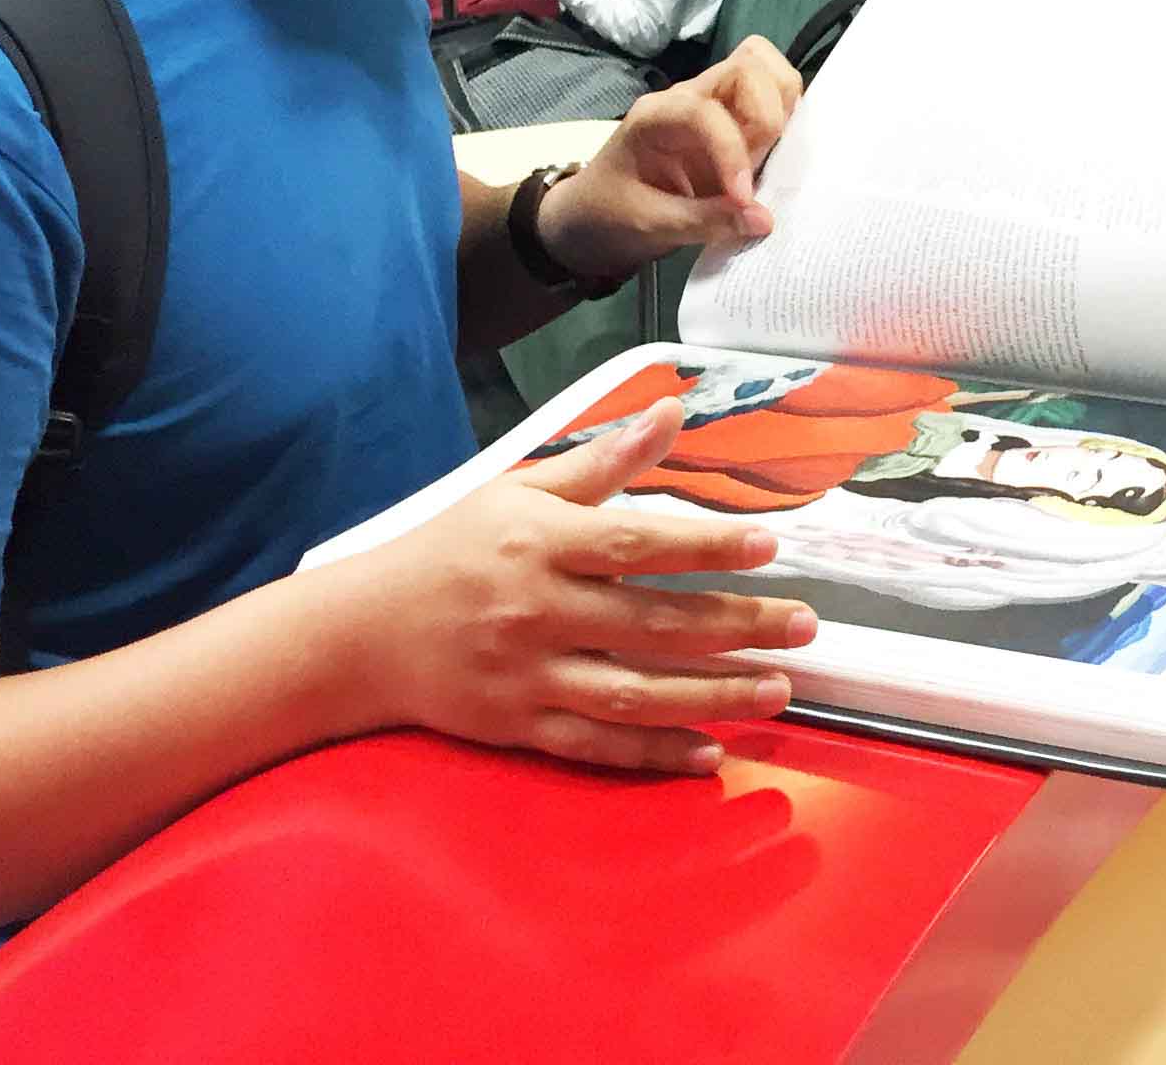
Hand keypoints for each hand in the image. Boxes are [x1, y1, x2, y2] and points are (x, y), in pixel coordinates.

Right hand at [325, 398, 816, 771]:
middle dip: (737, 626)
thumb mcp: (519, 489)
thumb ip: (603, 461)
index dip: (706, 546)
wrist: (361, 634)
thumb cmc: (450, 550)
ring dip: (713, 694)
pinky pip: (597, 745)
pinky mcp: (519, 726)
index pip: (637, 543)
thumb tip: (672, 411)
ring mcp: (530, 674)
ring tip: (778, 690)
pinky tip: (709, 753)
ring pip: (635, 692)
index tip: (769, 547)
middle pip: (653, 623)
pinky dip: (654, 753)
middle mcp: (539, 610)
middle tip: (805, 627)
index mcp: (542, 542)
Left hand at [539, 39, 803, 279]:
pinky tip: (778, 158)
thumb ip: (706, 221)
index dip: (733, 152)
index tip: (742, 200)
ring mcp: (714, 105)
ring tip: (772, 156)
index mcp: (657, 116)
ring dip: (783, 110)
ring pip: (766, 72)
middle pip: (749, 64)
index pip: (707, 111)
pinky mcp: (732, 123)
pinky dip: (787, 120)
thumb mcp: (649, 226)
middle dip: (768, 113)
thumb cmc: (610, 215)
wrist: (592, 219)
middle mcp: (689, 98)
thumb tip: (765, 220)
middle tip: (762, 163)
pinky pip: (771, 100)